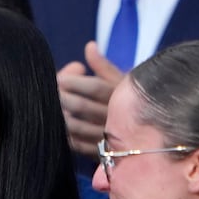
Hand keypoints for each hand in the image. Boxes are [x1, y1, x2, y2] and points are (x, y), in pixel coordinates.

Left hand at [56, 42, 121, 157]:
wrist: (151, 133)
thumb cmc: (127, 100)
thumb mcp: (121, 80)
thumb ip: (102, 65)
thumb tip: (89, 45)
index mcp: (121, 96)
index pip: (94, 87)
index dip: (74, 82)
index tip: (60, 78)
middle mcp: (116, 116)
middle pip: (81, 106)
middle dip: (62, 98)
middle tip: (49, 92)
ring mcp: (108, 136)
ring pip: (76, 126)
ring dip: (58, 117)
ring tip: (46, 108)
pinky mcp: (101, 152)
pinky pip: (76, 145)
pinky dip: (63, 136)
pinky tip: (55, 128)